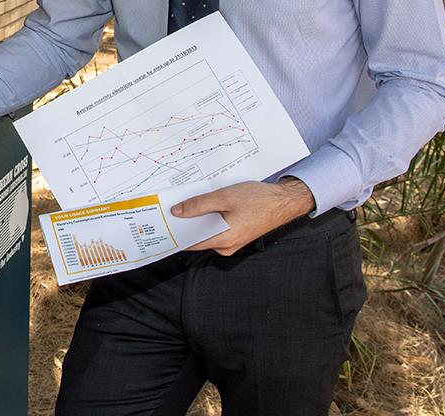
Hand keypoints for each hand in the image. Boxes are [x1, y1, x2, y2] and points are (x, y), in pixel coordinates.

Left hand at [172, 178, 314, 256]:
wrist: (284, 201)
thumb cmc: (259, 200)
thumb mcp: (225, 197)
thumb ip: (199, 205)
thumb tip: (177, 212)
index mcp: (224, 240)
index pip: (190, 243)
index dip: (174, 233)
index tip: (160, 224)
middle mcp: (227, 246)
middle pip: (197, 237)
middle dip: (184, 224)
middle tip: (169, 209)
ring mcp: (232, 242)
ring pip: (207, 232)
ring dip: (197, 219)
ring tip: (185, 204)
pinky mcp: (236, 234)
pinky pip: (216, 228)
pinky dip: (209, 218)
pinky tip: (204, 205)